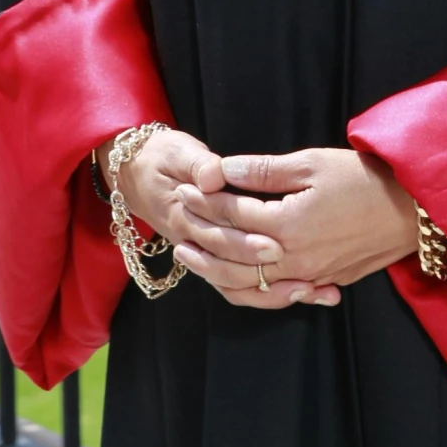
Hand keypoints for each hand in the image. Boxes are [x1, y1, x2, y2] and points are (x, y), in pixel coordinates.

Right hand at [104, 129, 322, 311]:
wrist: (136, 172)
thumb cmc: (162, 158)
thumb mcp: (177, 152)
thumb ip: (198, 164)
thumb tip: (213, 175)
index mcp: (182, 217)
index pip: (216, 235)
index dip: (246, 242)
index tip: (276, 243)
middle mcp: (191, 243)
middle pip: (229, 267)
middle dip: (270, 274)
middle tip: (304, 275)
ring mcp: (202, 255)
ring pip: (235, 287)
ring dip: (272, 293)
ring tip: (309, 290)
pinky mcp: (214, 259)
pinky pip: (238, 288)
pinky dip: (267, 294)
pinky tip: (301, 292)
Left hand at [175, 146, 418, 301]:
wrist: (412, 211)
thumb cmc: (365, 179)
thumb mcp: (313, 163)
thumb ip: (265, 170)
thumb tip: (225, 168)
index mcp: (287, 223)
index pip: (232, 215)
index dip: (205, 201)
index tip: (185, 188)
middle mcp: (293, 257)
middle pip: (232, 253)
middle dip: (201, 235)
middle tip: (177, 221)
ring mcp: (308, 275)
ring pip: (248, 283)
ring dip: (215, 270)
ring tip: (190, 257)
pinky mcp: (324, 282)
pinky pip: (276, 294)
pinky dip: (249, 290)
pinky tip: (234, 280)